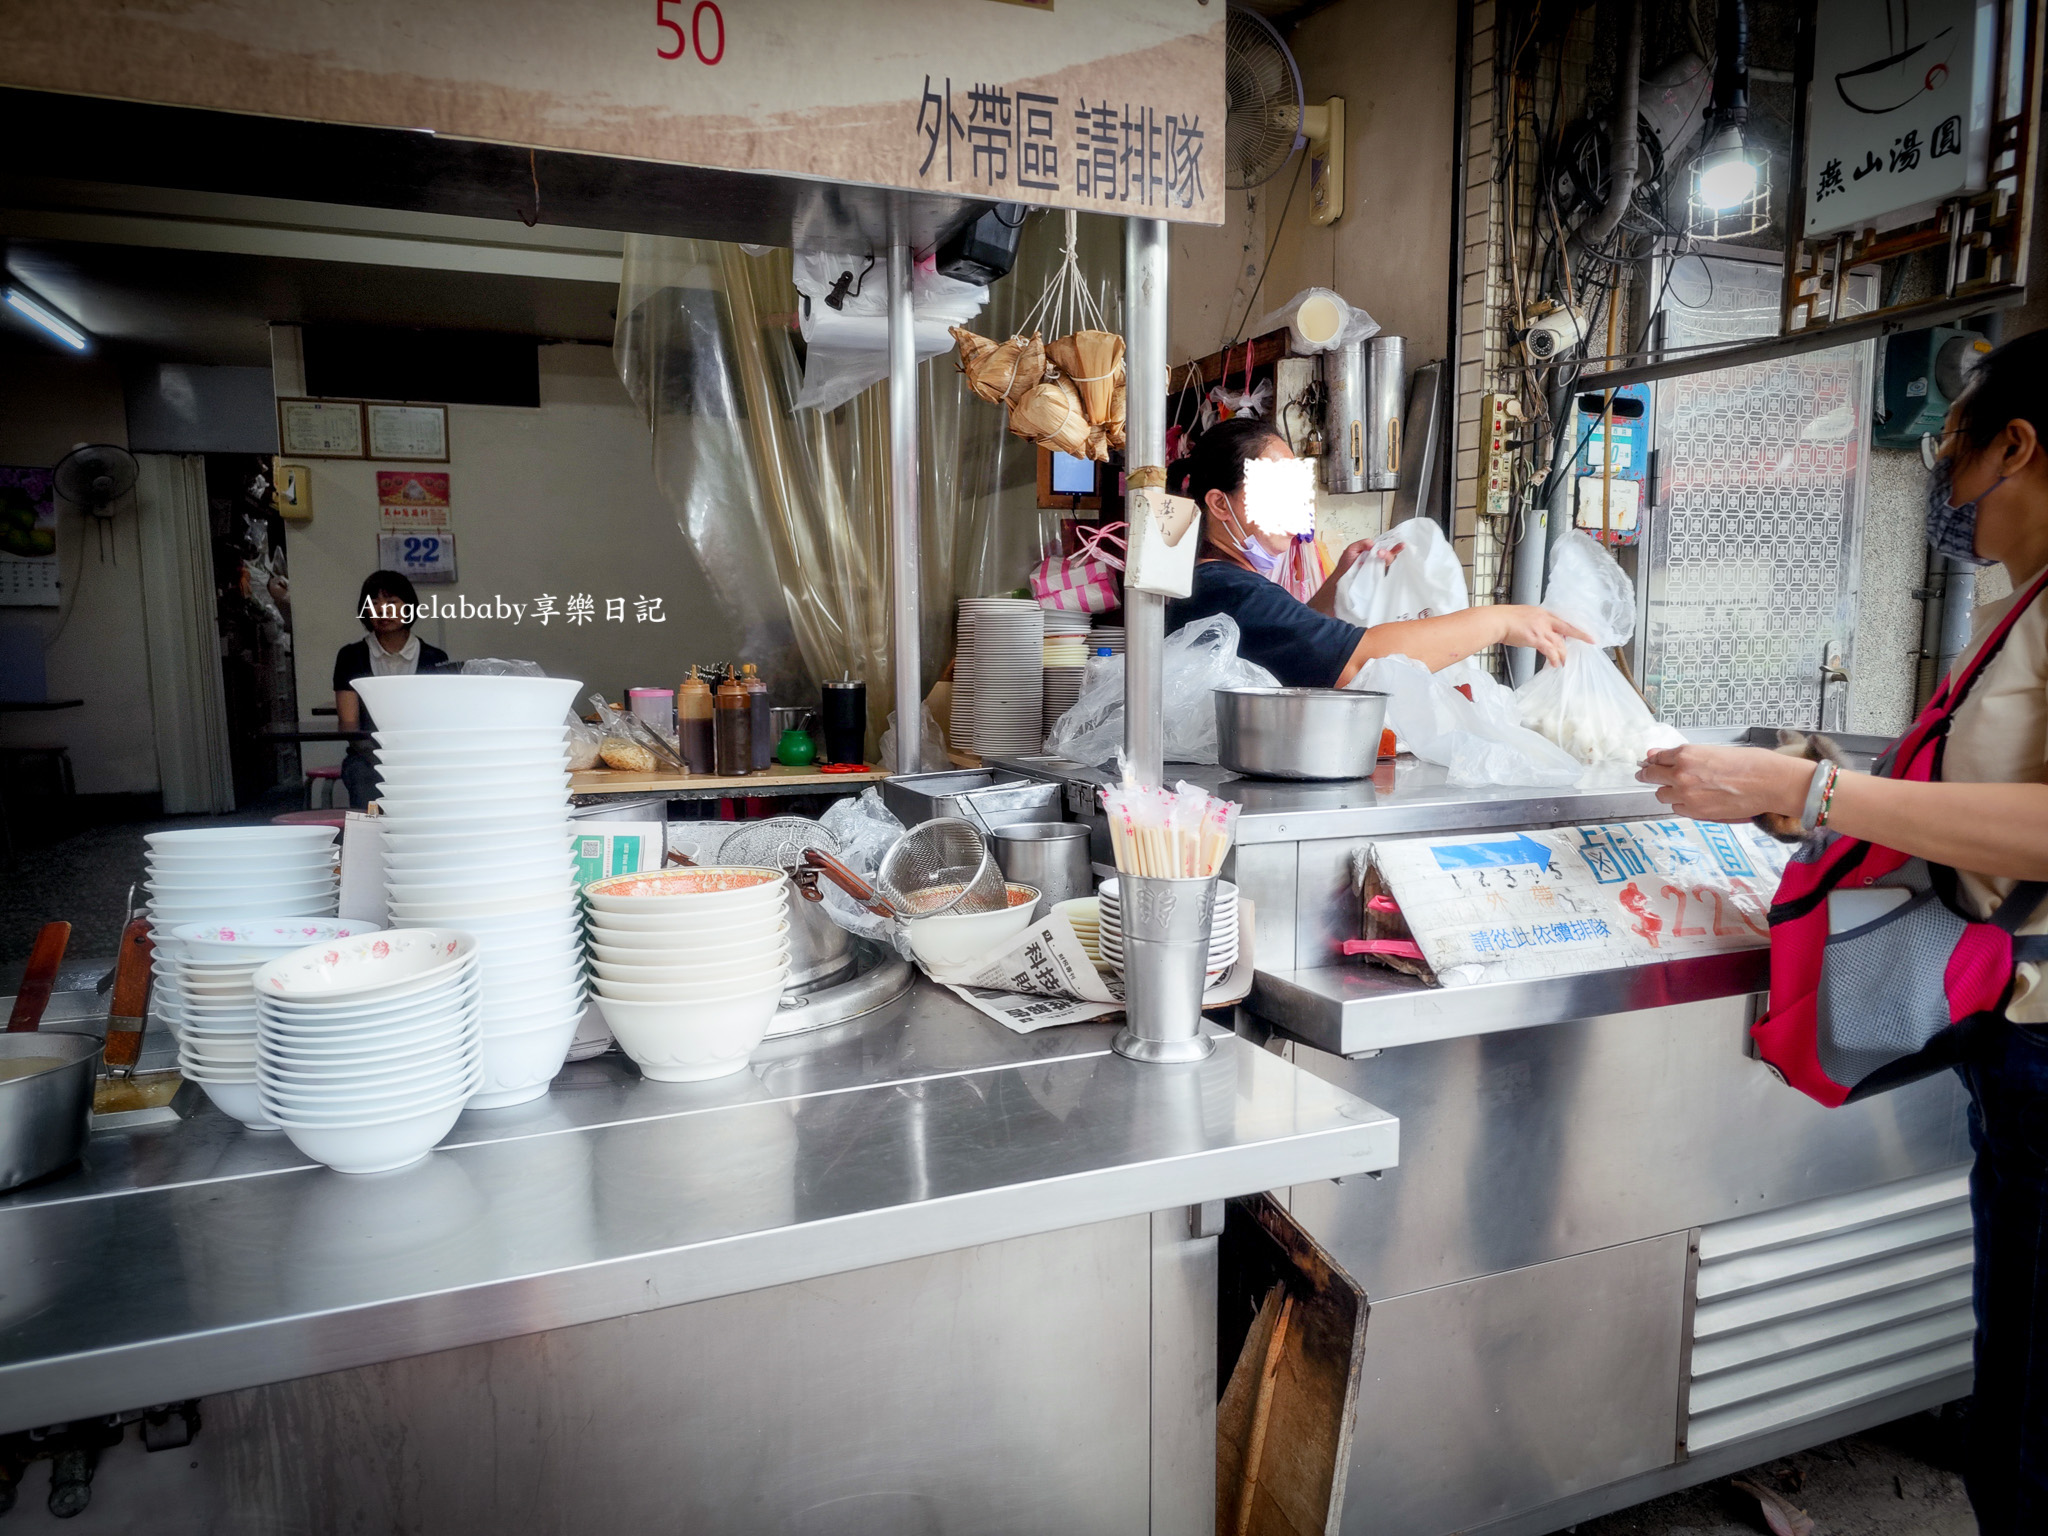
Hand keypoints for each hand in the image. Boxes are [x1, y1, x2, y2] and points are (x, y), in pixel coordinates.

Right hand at [1493, 605, 1592, 665]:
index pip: (1561, 620)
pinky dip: (1554, 658)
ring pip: (1559, 642)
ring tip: (1564, 662)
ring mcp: (1540, 628)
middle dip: (1581, 635)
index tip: (1580, 631)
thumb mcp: (1523, 616)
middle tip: (1590, 642)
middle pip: (1568, 628)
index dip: (1572, 627)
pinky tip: (1555, 663)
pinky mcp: (1535, 638)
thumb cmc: (1504, 619)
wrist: (1496, 621)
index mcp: (1542, 613)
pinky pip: (1549, 650)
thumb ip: (1533, 623)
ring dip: (1563, 654)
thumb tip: (1536, 633)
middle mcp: (1544, 619)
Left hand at [1636, 744, 1812, 823]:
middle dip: (1649, 776)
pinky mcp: (1696, 811)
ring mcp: (1686, 794)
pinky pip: (1677, 809)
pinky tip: (1695, 799)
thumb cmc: (1751, 763)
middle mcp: (1681, 774)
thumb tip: (1658, 755)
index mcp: (1687, 754)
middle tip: (1646, 775)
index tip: (1647, 764)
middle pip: (1651, 776)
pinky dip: (1682, 805)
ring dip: (1668, 791)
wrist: (1769, 782)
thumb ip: (1685, 755)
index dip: (1652, 761)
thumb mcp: (1715, 750)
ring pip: (1662, 795)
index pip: (1657, 758)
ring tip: (1683, 789)